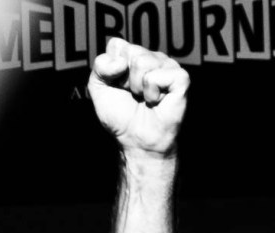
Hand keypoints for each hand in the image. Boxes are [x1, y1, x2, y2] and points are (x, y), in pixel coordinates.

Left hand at [88, 38, 188, 158]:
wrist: (136, 139)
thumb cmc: (121, 117)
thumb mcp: (99, 90)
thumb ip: (100, 67)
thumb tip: (121, 60)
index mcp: (132, 57)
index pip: (116, 45)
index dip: (111, 69)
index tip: (117, 86)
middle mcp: (151, 57)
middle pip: (130, 51)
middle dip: (124, 79)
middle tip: (132, 94)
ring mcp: (167, 65)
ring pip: (142, 62)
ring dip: (137, 87)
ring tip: (144, 98)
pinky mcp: (180, 77)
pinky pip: (156, 75)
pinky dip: (151, 93)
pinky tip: (156, 100)